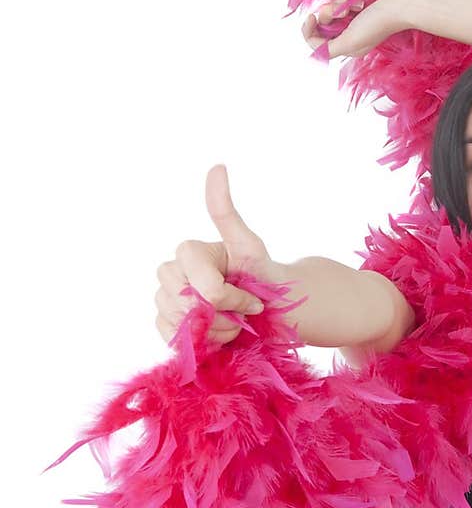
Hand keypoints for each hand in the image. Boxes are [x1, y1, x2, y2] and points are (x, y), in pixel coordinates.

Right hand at [154, 164, 294, 346]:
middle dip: (222, 317)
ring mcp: (164, 299)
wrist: (269, 311)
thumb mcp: (249, 244)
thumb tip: (217, 165)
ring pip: (181, 324)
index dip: (228, 299)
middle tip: (244, 313)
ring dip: (215, 333)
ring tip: (233, 324)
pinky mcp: (165, 325)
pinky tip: (216, 333)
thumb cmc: (263, 276)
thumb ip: (226, 211)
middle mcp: (171, 272)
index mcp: (189, 252)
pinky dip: (200, 342)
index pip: (202, 285)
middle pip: (187, 306)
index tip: (254, 301)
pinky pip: (173, 338)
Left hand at [301, 0, 423, 58]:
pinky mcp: (359, 1)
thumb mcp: (349, 42)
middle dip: (330, 13)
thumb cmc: (379, 22)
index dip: (309, 30)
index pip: (317, 42)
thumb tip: (312, 48)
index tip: (310, 17)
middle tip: (342, 12)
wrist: (401, 0)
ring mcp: (355, 17)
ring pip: (332, 7)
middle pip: (323, 23)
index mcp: (347, 47)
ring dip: (341, 3)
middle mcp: (350, 33)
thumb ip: (326, 49)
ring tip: (357, 3)